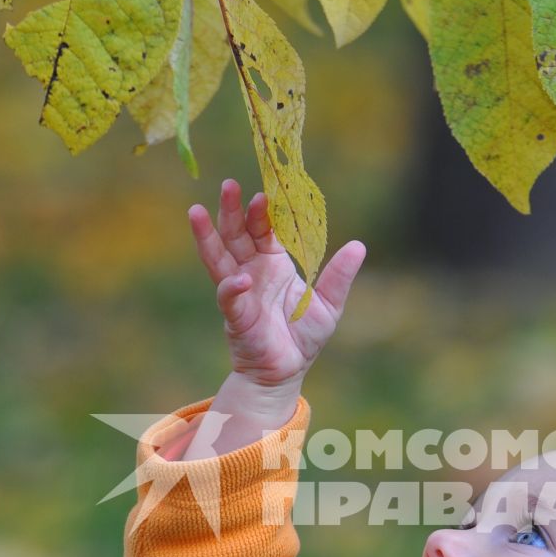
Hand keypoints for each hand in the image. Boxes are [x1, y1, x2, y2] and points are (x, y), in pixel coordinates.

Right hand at [189, 178, 365, 390]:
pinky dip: (231, 288)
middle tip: (229, 185)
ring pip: (219, 258)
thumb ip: (339, 276)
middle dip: (232, 210)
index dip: (263, 212)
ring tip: (196, 210)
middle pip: (236, 234)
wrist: (287, 371)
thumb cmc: (303, 337)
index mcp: (273, 263)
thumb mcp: (330, 304)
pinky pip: (229, 299)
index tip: (267, 191)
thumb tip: (359, 245)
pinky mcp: (236, 316)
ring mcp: (239, 292)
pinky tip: (239, 279)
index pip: (264, 230)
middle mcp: (251, 271)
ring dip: (208, 236)